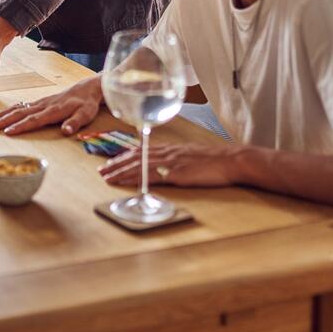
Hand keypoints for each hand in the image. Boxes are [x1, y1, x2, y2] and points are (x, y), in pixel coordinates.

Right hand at [0, 75, 103, 135]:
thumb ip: (76, 122)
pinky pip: (20, 106)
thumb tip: (66, 131)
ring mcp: (40, 103)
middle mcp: (43, 105)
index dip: (21, 126)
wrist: (87, 88)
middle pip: (20, 113)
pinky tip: (1, 115)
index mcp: (54, 110)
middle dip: (4, 120)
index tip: (7, 132)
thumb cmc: (86, 103)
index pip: (34, 120)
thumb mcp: (86, 114)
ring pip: (17, 108)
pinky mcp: (39, 102)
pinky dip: (8, 110)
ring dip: (2, 115)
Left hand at [99, 142, 240, 187]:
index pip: (140, 151)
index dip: (124, 156)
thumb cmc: (214, 160)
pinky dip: (134, 179)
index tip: (112, 161)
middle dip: (116, 164)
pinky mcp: (175, 174)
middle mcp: (165, 153)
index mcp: (169, 148)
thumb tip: (166, 165)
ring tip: (106, 177)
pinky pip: (150, 176)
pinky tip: (125, 183)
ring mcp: (169, 162)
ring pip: (137, 166)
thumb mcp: (190, 155)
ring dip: (119, 172)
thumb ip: (176, 158)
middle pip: (134, 157)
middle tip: (101, 170)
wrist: (231, 160)